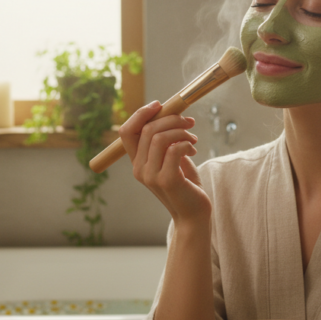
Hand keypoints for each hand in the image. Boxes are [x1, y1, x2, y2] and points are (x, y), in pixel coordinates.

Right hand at [119, 101, 211, 223]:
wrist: (194, 214)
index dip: (141, 113)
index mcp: (137, 163)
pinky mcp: (166, 181)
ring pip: (159, 138)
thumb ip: (167, 142)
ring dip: (181, 131)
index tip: (160, 105)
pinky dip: (187, 143)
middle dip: (171, 119)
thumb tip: (171, 114)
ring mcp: (151, 176)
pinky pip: (174, 149)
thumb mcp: (173, 160)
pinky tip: (194, 149)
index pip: (126, 131)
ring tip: (193, 138)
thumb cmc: (186, 185)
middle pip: (146, 130)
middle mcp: (139, 169)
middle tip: (189, 122)